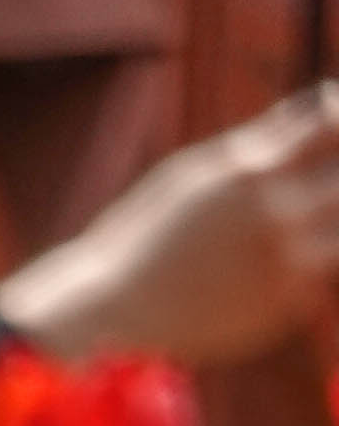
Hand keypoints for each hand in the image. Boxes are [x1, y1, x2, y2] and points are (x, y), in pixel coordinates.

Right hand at [5, 92, 338, 368]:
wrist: (110, 314)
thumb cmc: (145, 233)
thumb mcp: (196, 172)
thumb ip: (259, 145)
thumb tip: (315, 111)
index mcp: (252, 172)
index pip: (332, 121)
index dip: (338, 117)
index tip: (331, 125)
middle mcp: (276, 218)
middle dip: (336, 177)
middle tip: (317, 183)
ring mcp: (283, 270)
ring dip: (329, 228)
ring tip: (299, 229)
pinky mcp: (280, 313)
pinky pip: (318, 283)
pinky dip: (306, 272)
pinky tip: (263, 276)